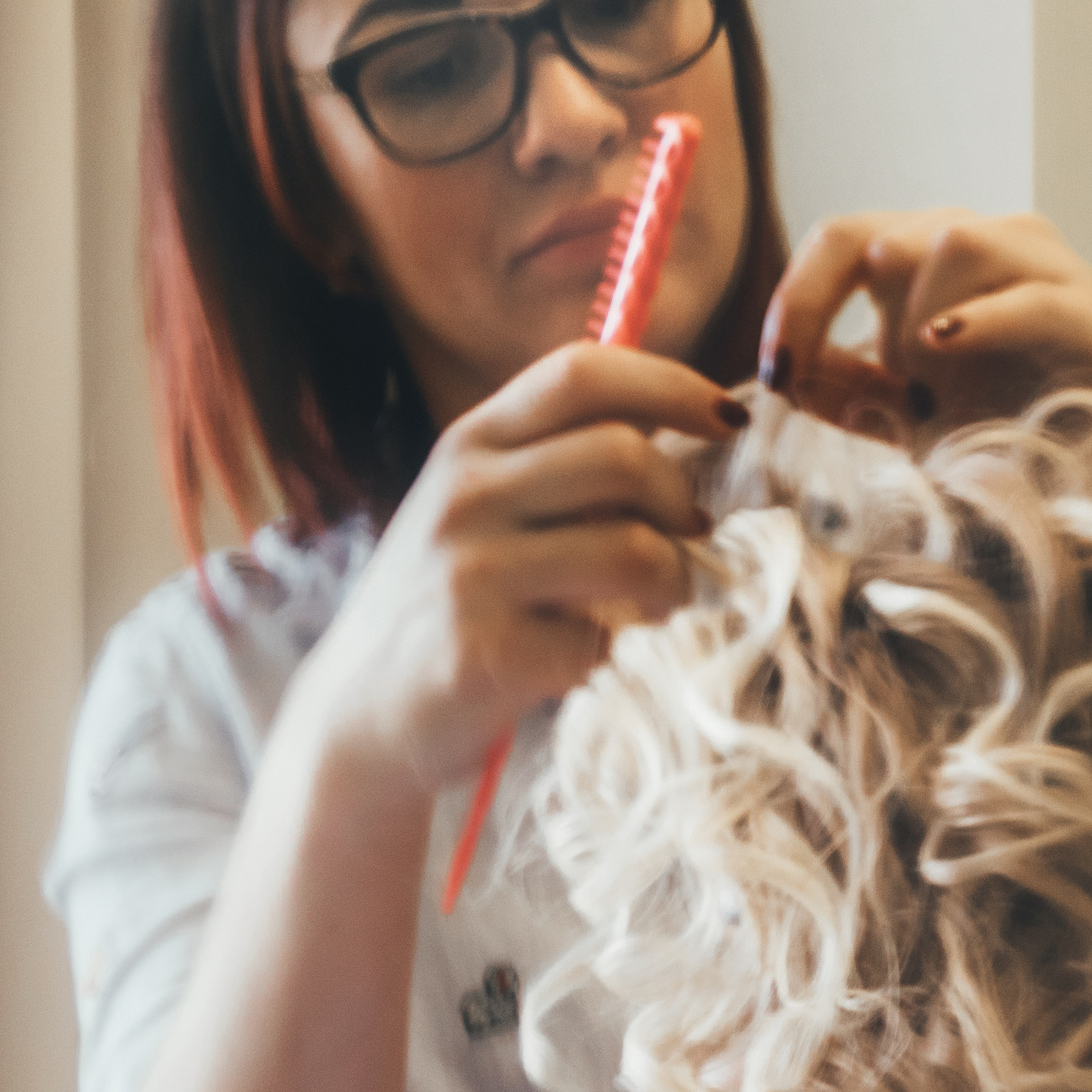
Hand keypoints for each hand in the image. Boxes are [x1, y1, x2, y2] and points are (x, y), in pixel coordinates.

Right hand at [291, 341, 743, 792]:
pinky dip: (617, 653)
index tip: (730, 419)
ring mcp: (471, 574)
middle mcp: (464, 495)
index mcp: (469, 444)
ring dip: (674, 582)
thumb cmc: (447, 606)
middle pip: (624, 456)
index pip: (582, 373)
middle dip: (683, 502)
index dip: (672, 385)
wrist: (362, 719)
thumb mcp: (477, 510)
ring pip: (635, 549)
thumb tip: (684, 435)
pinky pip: (604, 639)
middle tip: (691, 540)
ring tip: (658, 605)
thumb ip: (558, 466)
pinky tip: (588, 658)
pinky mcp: (485, 654)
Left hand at [758, 210, 1091, 429]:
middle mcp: (981, 249)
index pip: (837, 246)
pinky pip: (1031, 294)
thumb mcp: (910, 420)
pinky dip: (980, 317)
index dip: (791, 304)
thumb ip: (850, 392)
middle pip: (871, 231)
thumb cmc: (1021, 435)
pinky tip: (941, 349)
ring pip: (951, 239)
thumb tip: (778, 377)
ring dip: (910, 313)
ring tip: (914, 381)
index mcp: (928, 266)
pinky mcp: (1091, 313)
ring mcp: (1041, 273)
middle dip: (815, 297)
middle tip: (793, 369)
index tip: (767, 378)